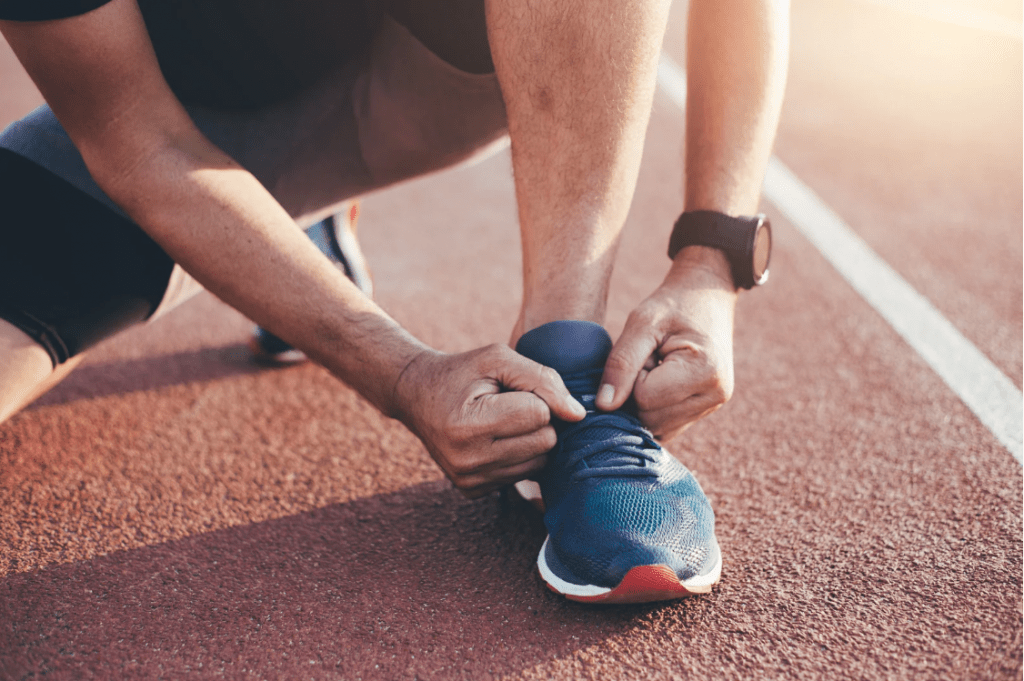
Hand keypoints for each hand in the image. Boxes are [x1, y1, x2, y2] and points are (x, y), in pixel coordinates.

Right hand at [392, 344, 585, 497]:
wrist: (416, 395)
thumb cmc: (462, 372)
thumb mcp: (498, 360)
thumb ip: (543, 380)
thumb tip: (578, 415)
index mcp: (468, 425)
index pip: (539, 415)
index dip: (534, 395)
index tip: (510, 389)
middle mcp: (467, 460)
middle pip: (544, 442)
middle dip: (537, 419)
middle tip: (508, 404)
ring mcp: (468, 480)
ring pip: (539, 463)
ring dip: (530, 438)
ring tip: (502, 420)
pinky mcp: (471, 490)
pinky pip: (523, 475)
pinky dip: (517, 455)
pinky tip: (494, 438)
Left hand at [596, 246, 737, 439]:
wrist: (707, 296)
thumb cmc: (673, 304)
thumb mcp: (641, 322)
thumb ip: (621, 364)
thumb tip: (603, 405)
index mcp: (704, 371)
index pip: (644, 399)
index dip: (632, 377)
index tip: (645, 351)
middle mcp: (715, 396)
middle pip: (650, 419)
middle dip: (637, 393)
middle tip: (649, 359)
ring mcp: (713, 406)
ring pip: (657, 428)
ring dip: (644, 402)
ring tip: (657, 368)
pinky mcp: (705, 411)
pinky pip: (666, 427)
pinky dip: (654, 409)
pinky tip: (660, 382)